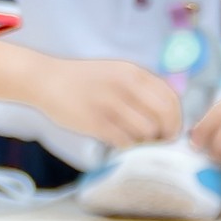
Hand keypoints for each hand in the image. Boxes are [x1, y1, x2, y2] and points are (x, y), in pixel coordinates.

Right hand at [42, 59, 186, 150]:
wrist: (45, 79)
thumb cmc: (83, 81)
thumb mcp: (116, 73)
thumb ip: (140, 89)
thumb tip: (166, 118)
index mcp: (133, 72)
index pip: (171, 99)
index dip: (176, 119)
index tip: (169, 131)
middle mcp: (125, 85)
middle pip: (164, 117)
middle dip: (166, 134)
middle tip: (158, 142)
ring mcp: (110, 103)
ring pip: (146, 131)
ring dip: (144, 141)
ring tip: (133, 141)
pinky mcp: (95, 121)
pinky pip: (125, 141)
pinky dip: (127, 147)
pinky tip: (118, 143)